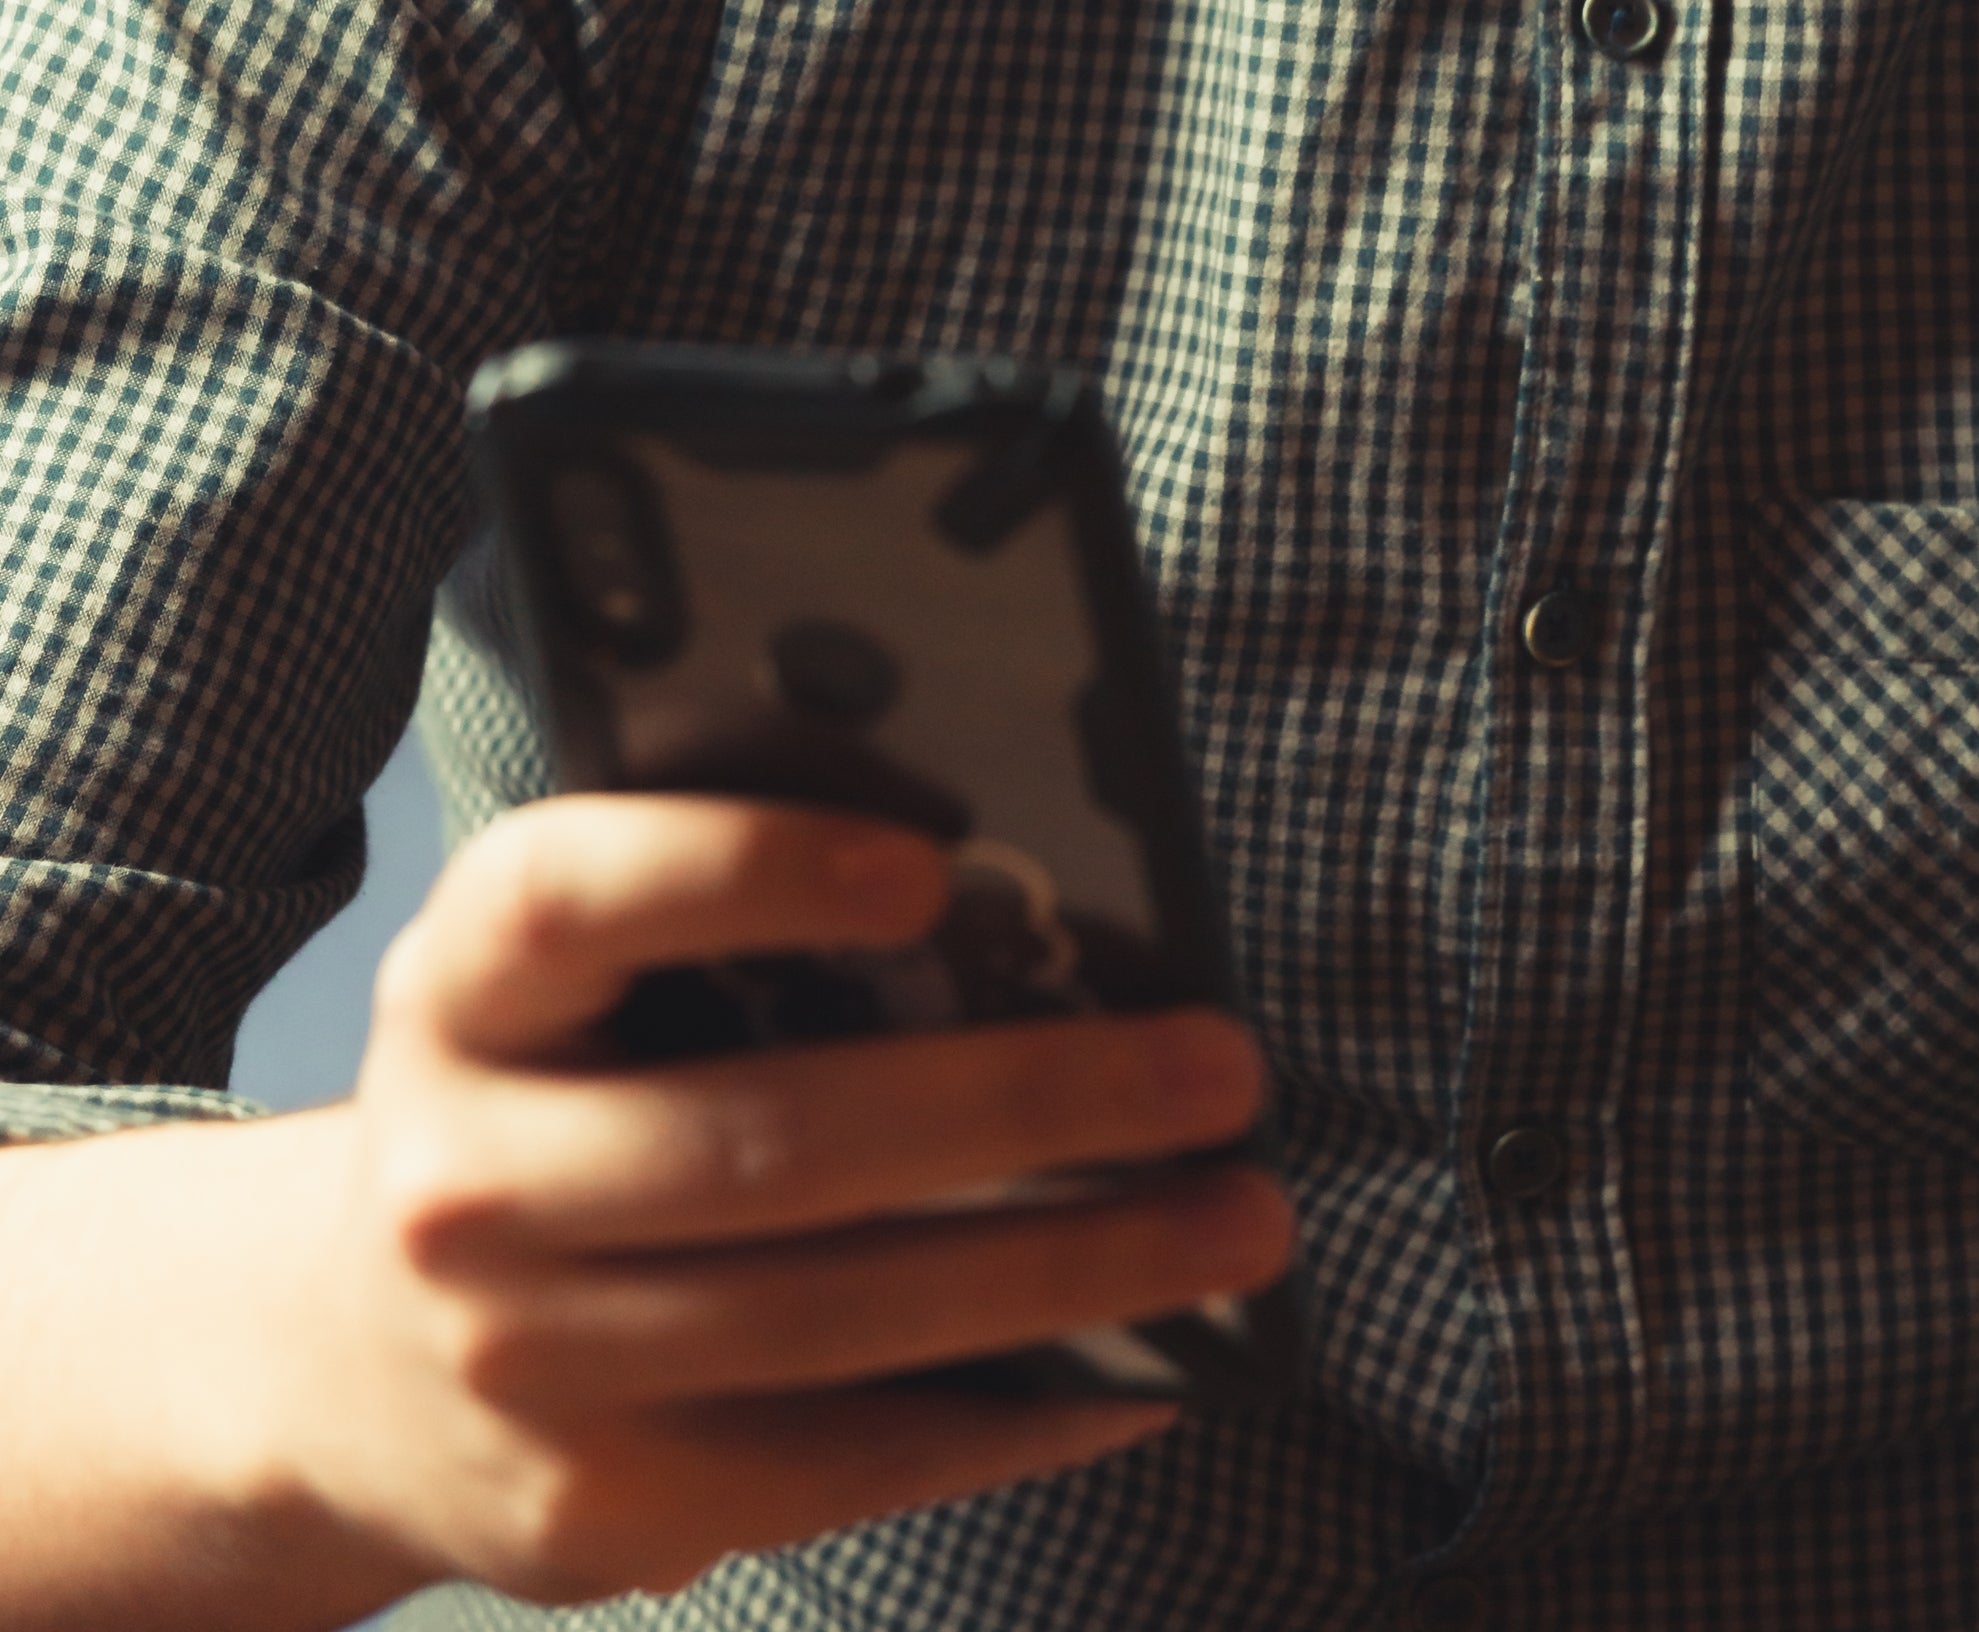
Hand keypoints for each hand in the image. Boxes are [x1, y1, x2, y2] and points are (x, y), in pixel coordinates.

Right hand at [0, 793, 1291, 1625]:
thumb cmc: (539, 1094)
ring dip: (1073, 1271)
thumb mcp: (566, 975)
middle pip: (772, 1138)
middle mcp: (465, 1181)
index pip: (573, 897)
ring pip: (838, 1316)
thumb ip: (725, 911)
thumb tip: (1018, 894)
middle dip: (1031, 1105)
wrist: (344, 1359)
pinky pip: (844, 1459)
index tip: (935, 866)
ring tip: (1236, 1219)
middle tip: (1218, 1067)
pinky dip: (1015, 1411)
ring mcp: (525, 1365)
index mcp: (459, 992)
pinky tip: (1141, 1363)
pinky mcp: (597, 1508)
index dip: (746, 867)